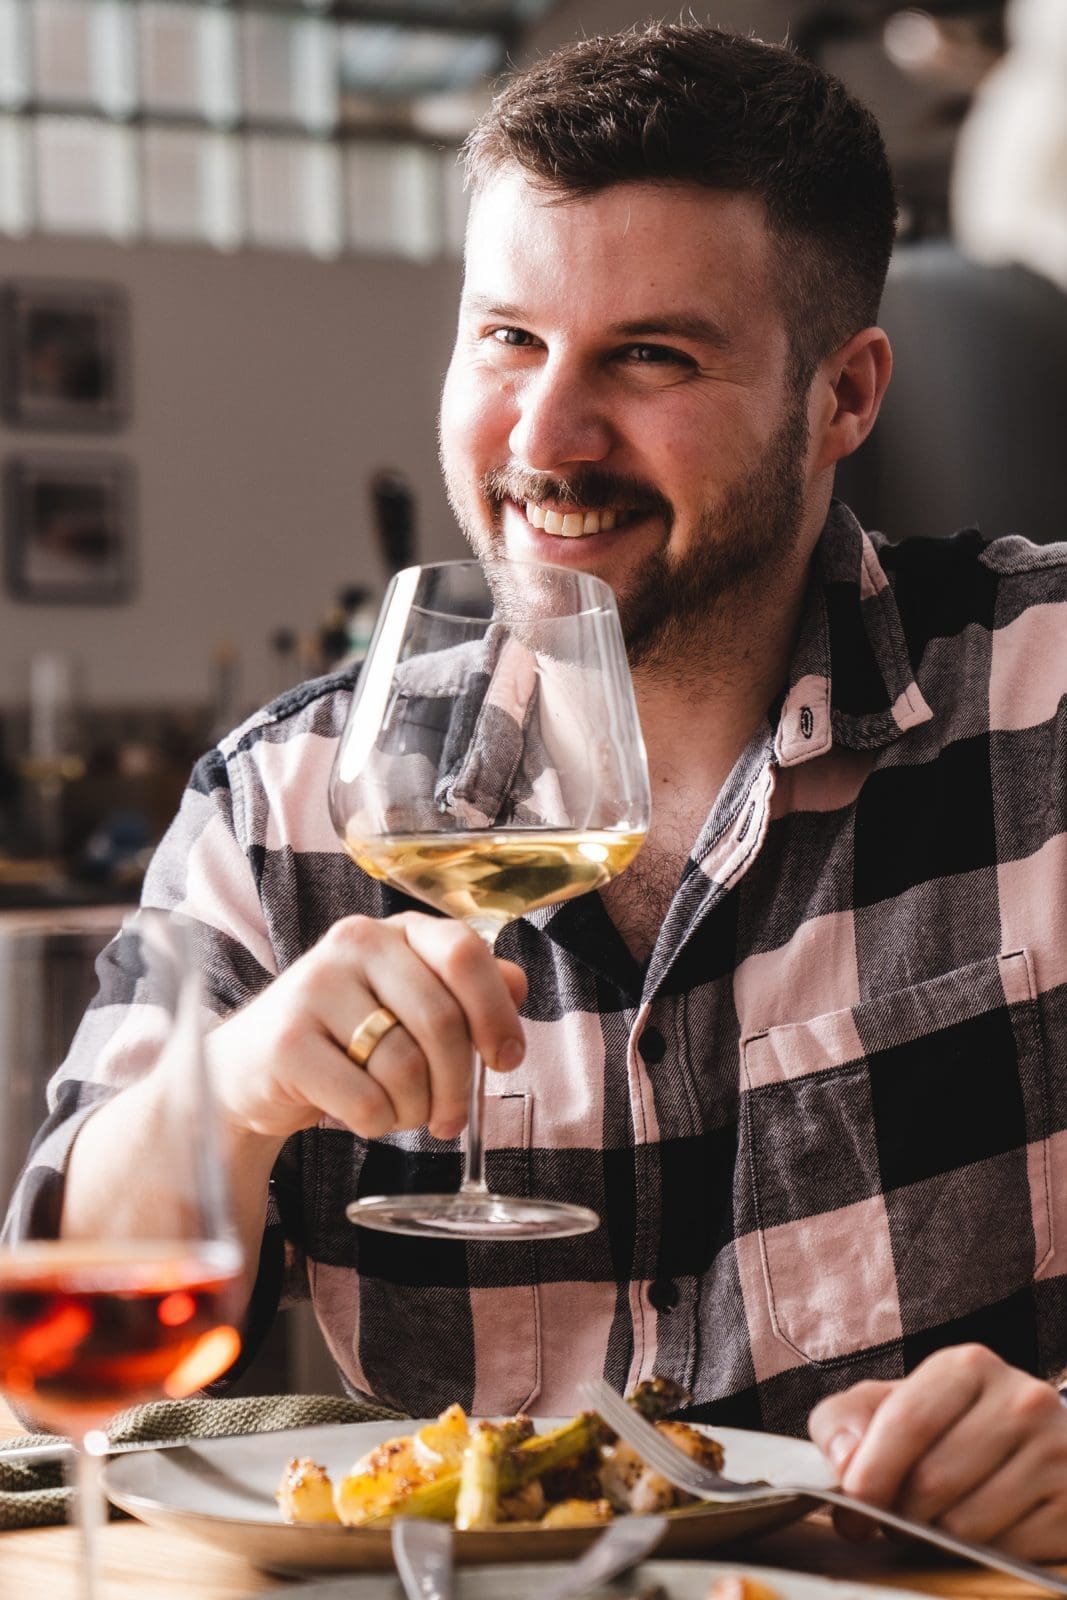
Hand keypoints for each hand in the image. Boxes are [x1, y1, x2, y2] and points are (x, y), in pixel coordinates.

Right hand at [205, 912, 526, 1145]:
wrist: (249, 1070)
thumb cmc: (343, 1037)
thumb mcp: (406, 1004)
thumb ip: (464, 990)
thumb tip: (518, 984)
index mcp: (394, 930)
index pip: (465, 954)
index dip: (496, 1013)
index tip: (506, 1059)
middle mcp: (354, 944)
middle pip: (441, 1021)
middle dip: (458, 1085)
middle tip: (451, 1119)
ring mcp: (314, 988)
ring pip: (406, 1067)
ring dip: (416, 1109)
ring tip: (402, 1114)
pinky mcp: (286, 1042)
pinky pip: (367, 1101)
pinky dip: (378, 1124)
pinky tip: (365, 1116)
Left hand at [808, 1344, 1066, 1559]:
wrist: (1031, 1447)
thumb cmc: (947, 1428)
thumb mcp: (890, 1405)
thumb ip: (846, 1420)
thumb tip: (845, 1459)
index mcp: (969, 1367)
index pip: (908, 1422)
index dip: (869, 1474)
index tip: (849, 1510)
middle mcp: (1022, 1401)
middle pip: (934, 1481)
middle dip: (899, 1515)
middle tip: (893, 1522)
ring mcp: (1058, 1453)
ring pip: (967, 1527)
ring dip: (936, 1540)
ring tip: (935, 1523)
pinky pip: (1006, 1554)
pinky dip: (978, 1558)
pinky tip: (977, 1535)